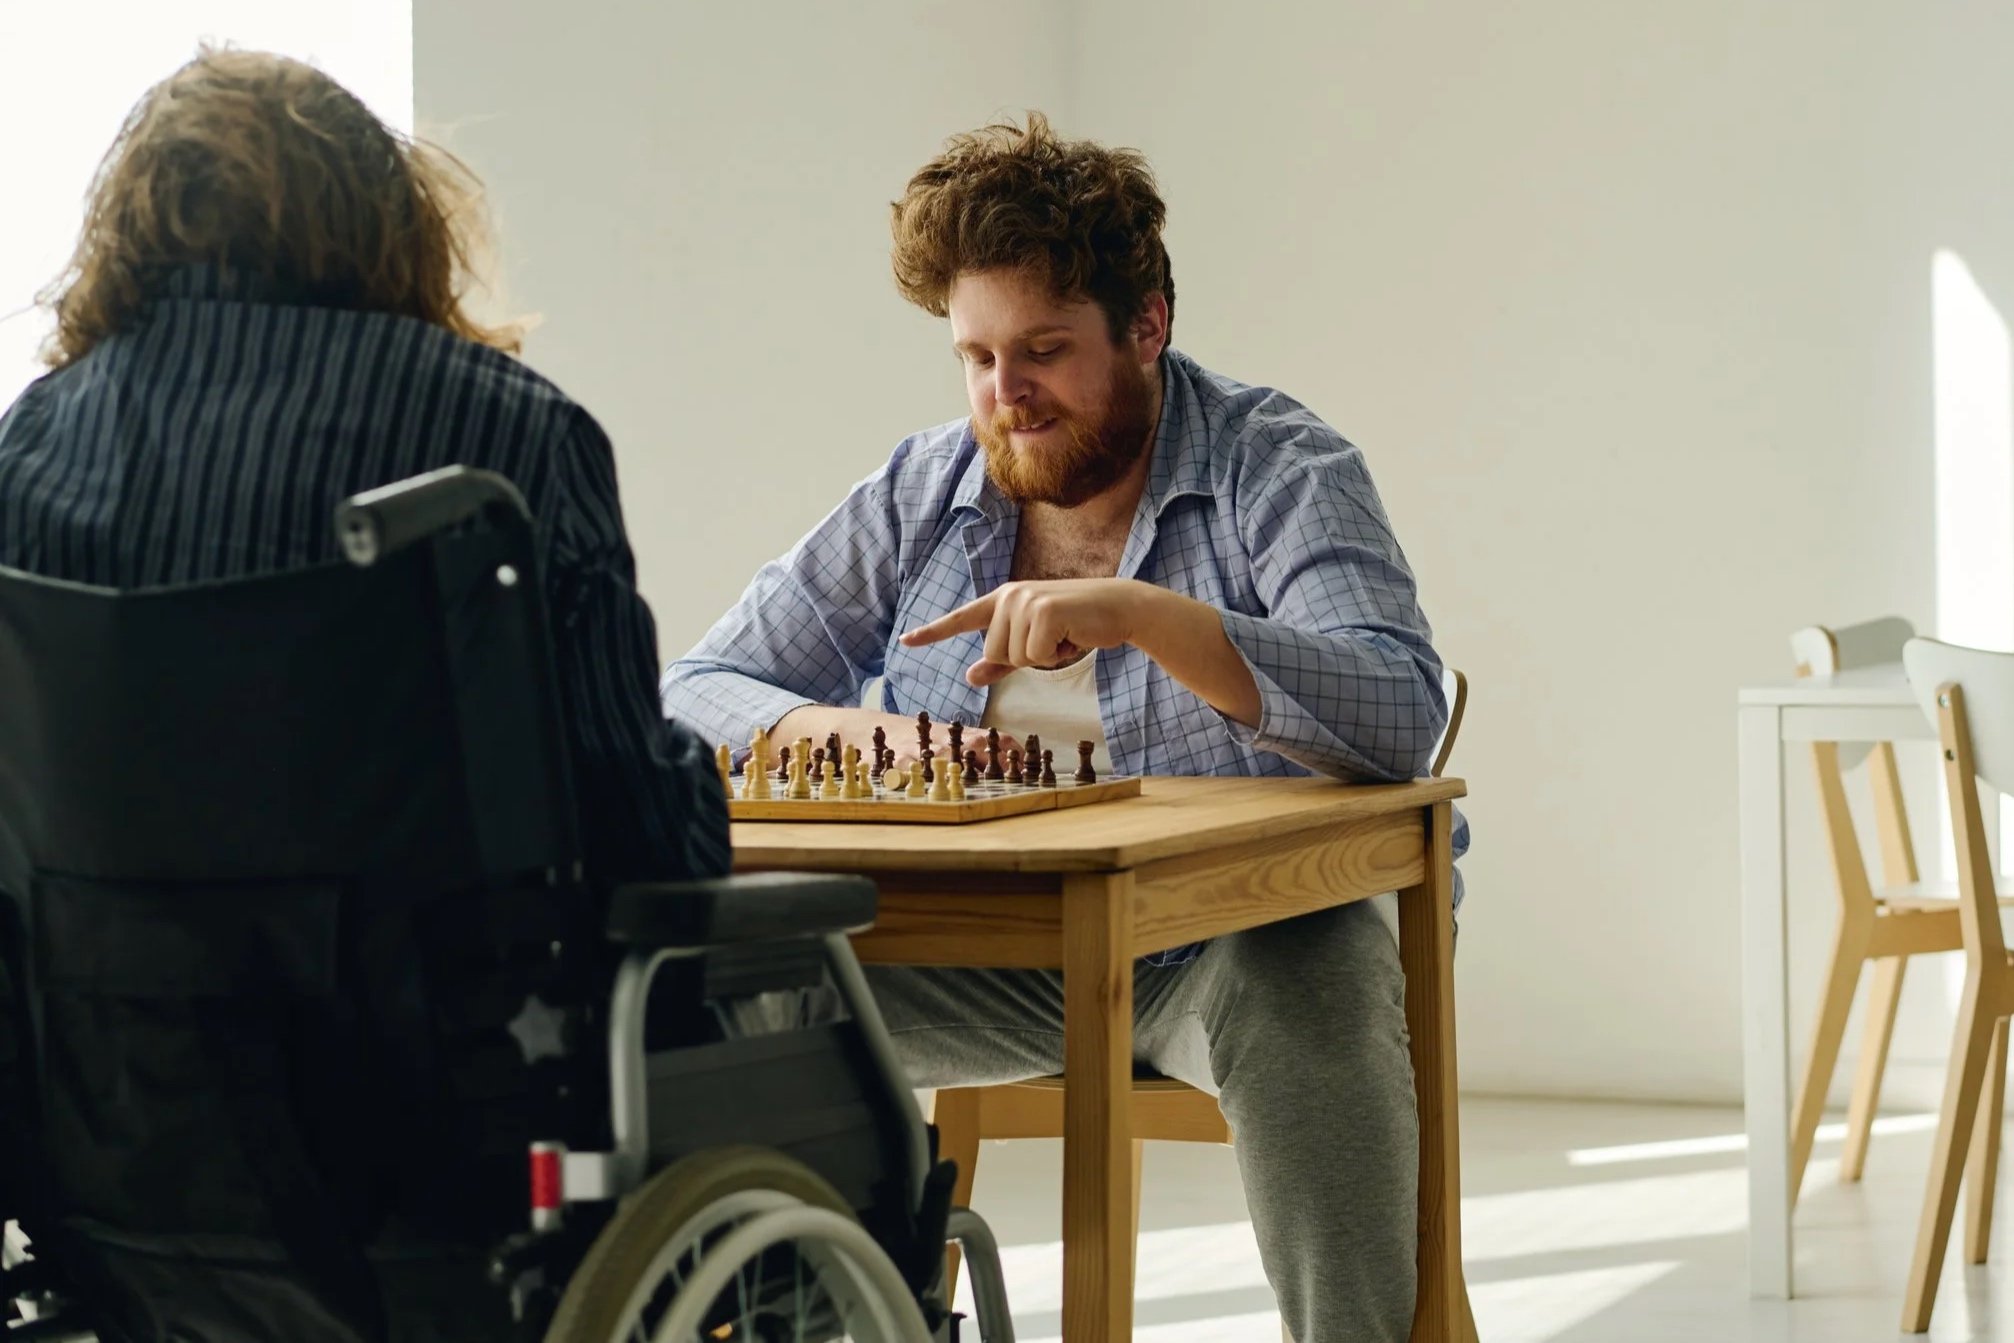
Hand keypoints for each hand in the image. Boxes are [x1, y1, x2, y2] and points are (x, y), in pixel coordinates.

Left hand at [900, 578, 1164, 687]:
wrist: (1118, 607)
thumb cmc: (1076, 625)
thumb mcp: (1035, 643)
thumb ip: (1002, 660)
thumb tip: (970, 676)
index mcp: (1003, 600)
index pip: (962, 618)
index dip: (933, 632)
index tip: (906, 641)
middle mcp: (1009, 596)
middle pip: (994, 653)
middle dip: (1025, 658)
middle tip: (1053, 638)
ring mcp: (1025, 601)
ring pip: (1015, 658)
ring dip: (1043, 656)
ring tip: (1063, 634)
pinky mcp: (1043, 611)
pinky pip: (1035, 657)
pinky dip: (1056, 655)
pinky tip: (1072, 635)